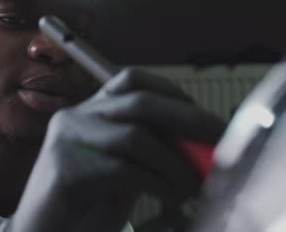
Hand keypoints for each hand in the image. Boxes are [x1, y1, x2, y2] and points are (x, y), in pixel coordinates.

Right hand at [0, 68, 225, 231]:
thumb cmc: (86, 205)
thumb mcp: (124, 170)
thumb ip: (152, 152)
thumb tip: (202, 145)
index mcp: (88, 111)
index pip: (131, 80)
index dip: (172, 92)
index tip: (204, 116)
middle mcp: (75, 117)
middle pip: (138, 101)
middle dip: (187, 120)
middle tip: (220, 142)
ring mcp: (67, 140)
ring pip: (134, 136)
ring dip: (175, 163)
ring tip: (195, 186)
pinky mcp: (65, 169)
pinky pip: (123, 169)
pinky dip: (158, 184)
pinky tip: (171, 198)